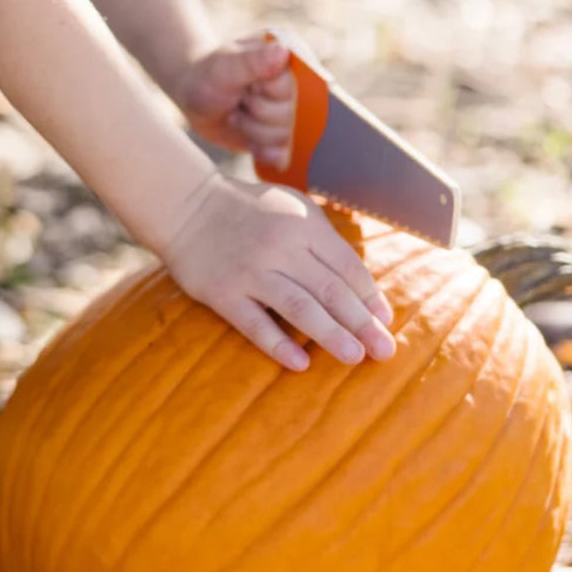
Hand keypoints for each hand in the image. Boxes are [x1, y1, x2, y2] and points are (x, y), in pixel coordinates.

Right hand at [165, 173, 396, 371]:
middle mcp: (280, 247)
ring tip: (355, 357)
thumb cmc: (248, 211)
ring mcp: (250, 271)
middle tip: (385, 351)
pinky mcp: (222, 292)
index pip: (347, 267)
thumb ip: (324, 240)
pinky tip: (300, 364)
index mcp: (303, 225)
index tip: (385, 320)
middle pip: (330, 291)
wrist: (186, 206)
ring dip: (331, 335)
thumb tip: (360, 286)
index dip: (370, 296)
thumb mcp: (292, 207)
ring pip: (299, 308)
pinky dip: (278, 344)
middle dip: (362, 323)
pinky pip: (255, 323)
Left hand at [176, 34, 294, 168]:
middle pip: (292, 113)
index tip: (248, 84)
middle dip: (258, 111)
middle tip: (239, 99)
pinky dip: (263, 150)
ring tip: (238, 113)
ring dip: (254, 130)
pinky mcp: (280, 135)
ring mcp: (290, 111)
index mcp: (290, 58)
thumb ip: (252, 60)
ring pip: (286, 135)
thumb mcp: (225, 65)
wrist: (194, 96)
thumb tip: (282, 51)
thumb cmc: (209, 74)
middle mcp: (297, 85)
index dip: (268, 91)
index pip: (296, 84)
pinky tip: (248, 139)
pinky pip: (283, 153)